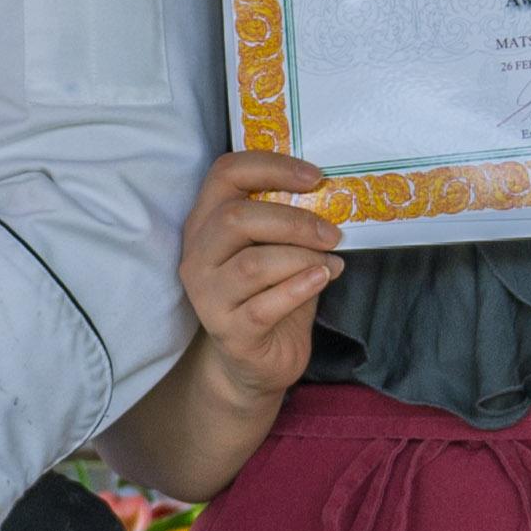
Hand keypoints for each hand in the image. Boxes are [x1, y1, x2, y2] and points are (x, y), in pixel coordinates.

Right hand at [181, 149, 343, 404]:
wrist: (253, 364)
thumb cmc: (269, 296)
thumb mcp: (275, 250)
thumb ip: (288, 223)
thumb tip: (333, 195)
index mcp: (205, 222)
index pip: (225, 173)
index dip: (271, 166)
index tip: (315, 177)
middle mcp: (197, 256)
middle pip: (235, 218)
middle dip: (294, 221)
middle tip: (332, 233)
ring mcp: (207, 296)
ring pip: (253, 264)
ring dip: (301, 258)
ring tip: (330, 262)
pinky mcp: (228, 332)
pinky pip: (265, 305)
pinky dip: (300, 288)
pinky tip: (321, 279)